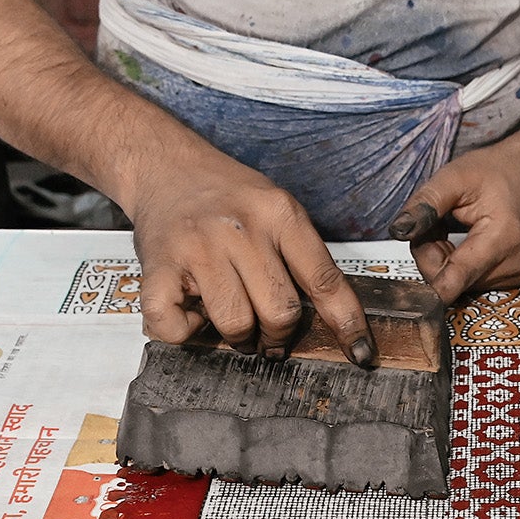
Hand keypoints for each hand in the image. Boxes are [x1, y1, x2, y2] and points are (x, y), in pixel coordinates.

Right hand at [129, 144, 373, 363]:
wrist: (165, 165)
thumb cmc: (226, 195)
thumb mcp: (276, 207)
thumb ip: (301, 254)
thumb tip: (331, 317)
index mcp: (280, 214)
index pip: (324, 280)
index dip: (346, 323)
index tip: (361, 353)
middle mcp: (242, 228)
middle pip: (280, 313)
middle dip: (276, 336)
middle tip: (264, 333)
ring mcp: (199, 247)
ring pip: (235, 324)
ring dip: (235, 336)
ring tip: (226, 314)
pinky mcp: (158, 265)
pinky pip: (175, 326)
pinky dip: (185, 332)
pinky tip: (190, 311)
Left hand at [389, 142, 519, 304]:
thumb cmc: (494, 174)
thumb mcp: (454, 177)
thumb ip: (425, 203)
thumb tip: (399, 229)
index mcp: (502, 237)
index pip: (458, 277)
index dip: (430, 286)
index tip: (413, 295)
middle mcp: (511, 264)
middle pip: (448, 280)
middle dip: (431, 255)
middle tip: (436, 224)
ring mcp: (510, 276)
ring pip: (452, 283)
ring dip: (441, 259)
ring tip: (451, 229)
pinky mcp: (505, 281)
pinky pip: (462, 282)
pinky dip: (452, 264)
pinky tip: (460, 242)